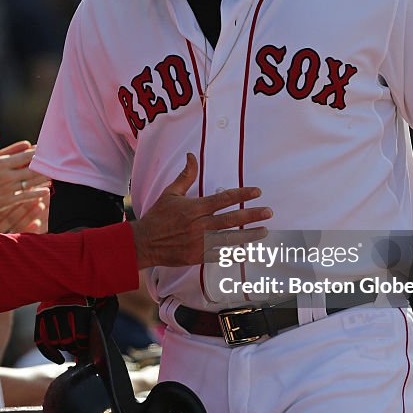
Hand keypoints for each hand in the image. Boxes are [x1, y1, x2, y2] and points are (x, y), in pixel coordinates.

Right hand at [0, 141, 50, 228]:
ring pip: (31, 182)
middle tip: (58, 161)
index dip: (39, 153)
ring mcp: (8, 189)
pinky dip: (37, 193)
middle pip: (32, 169)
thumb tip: (26, 143)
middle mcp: (6, 176)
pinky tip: (47, 190)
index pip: (25, 156)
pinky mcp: (8, 201)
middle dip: (46, 165)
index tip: (49, 149)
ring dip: (45, 178)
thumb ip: (8, 152)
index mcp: (0, 164)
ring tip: (56, 174)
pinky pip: (26, 196)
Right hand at [35, 295, 117, 363]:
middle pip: (67, 341)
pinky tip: (59, 359)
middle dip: (76, 348)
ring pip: (55, 342)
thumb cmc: (97, 293)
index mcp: (79, 305)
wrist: (78, 275)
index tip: (90, 346)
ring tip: (74, 346)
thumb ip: (107, 322)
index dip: (86, 346)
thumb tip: (102, 343)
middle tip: (83, 347)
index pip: (80, 337)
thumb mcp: (109, 304)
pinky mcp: (41, 313)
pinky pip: (40, 340)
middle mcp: (61, 308)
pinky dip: (49, 353)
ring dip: (65, 348)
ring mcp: (49, 310)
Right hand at [130, 153, 269, 267]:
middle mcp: (199, 225)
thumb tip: (192, 156)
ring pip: (229, 238)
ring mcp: (199, 242)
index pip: (223, 199)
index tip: (257, 191)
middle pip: (231, 219)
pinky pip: (219, 255)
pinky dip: (233, 254)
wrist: (144, 243)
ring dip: (248, 235)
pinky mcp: (197, 256)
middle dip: (252, 215)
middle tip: (269, 212)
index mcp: (194, 208)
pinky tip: (246, 251)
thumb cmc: (158, 217)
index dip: (242, 194)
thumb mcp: (170, 193)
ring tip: (264, 232)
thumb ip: (185, 176)